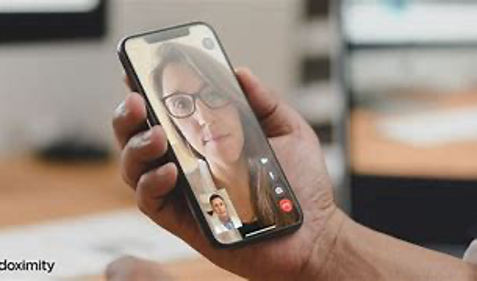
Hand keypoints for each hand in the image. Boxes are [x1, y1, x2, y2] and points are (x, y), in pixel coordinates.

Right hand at [112, 68, 344, 279]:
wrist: (312, 231)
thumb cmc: (301, 184)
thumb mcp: (288, 131)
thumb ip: (263, 101)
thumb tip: (239, 72)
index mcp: (207, 139)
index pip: (168, 112)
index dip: (148, 91)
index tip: (138, 70)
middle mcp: (189, 162)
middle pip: (139, 136)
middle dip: (128, 115)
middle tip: (136, 100)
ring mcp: (183, 190)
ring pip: (136, 166)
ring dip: (137, 146)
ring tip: (158, 135)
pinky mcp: (183, 218)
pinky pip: (150, 200)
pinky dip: (151, 182)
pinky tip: (169, 170)